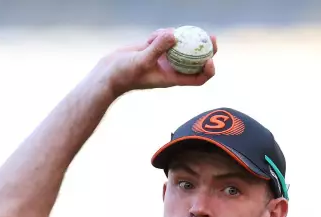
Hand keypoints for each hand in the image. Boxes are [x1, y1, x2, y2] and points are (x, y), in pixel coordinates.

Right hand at [95, 28, 216, 96]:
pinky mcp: (155, 49)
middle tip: (211, 36)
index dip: (208, 70)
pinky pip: (166, 38)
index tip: (210, 58)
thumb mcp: (141, 60)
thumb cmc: (124, 74)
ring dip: (177, 37)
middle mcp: (171, 69)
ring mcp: (163, 59)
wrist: (108, 73)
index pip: (197, 78)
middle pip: (195, 61)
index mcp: (172, 78)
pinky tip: (150, 37)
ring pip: (181, 46)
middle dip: (205, 49)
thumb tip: (174, 34)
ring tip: (160, 37)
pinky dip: (162, 34)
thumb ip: (157, 48)